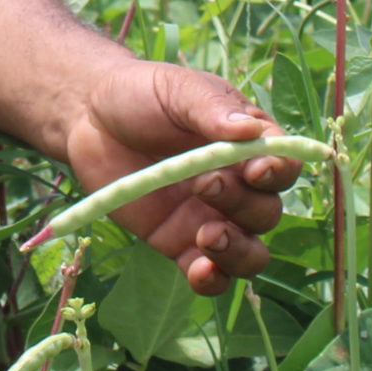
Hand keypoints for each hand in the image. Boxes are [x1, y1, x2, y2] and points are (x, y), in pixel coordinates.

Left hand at [60, 60, 301, 294]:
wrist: (88, 117)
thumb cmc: (141, 94)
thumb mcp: (177, 90)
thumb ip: (211, 109)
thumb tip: (251, 130)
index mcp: (247, 144)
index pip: (283, 165)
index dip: (278, 172)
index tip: (255, 171)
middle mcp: (237, 185)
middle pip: (266, 212)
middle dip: (243, 205)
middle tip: (204, 185)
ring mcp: (209, 217)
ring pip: (249, 253)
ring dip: (238, 253)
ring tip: (208, 237)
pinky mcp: (179, 242)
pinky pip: (210, 274)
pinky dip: (213, 280)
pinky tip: (200, 270)